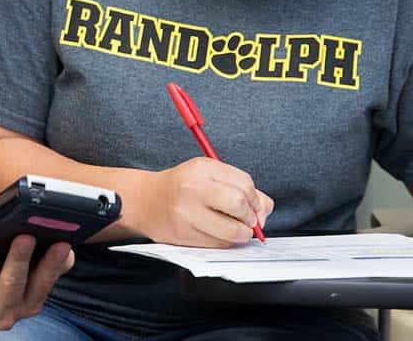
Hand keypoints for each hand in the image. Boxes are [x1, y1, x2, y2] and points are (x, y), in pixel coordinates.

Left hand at [0, 221, 73, 332]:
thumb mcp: (20, 279)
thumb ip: (42, 265)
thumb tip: (68, 251)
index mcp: (26, 304)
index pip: (43, 284)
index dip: (52, 265)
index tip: (61, 244)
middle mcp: (4, 316)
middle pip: (11, 285)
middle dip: (18, 259)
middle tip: (23, 235)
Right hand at [142, 157, 272, 246]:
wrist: (146, 201)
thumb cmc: (181, 187)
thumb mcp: (207, 175)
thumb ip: (239, 186)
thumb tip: (266, 209)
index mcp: (202, 168)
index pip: (244, 183)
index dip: (256, 199)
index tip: (255, 206)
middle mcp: (193, 188)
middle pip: (239, 204)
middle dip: (251, 217)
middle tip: (248, 221)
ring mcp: (187, 213)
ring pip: (232, 230)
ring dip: (243, 234)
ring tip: (238, 230)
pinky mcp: (184, 234)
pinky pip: (219, 244)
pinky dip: (226, 243)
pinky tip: (220, 235)